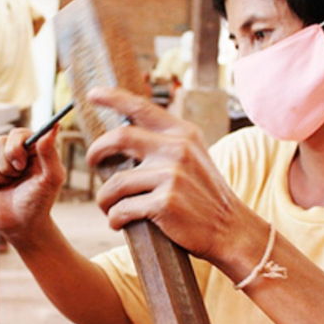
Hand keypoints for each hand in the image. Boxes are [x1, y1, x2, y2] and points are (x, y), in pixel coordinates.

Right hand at [0, 126, 64, 240]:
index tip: (21, 166)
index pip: (18, 134)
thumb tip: (54, 125)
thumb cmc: (40, 201)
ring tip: (7, 185)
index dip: (15, 148)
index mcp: (32, 148)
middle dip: (6, 166)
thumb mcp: (52, 177)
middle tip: (16, 179)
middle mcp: (14, 151)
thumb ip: (50, 152)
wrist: (21, 224)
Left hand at [85, 87, 267, 268]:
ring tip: (107, 207)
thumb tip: (124, 136)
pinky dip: (114, 218)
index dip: (113, 97)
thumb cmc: (206, 196)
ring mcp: (171, 175)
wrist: (231, 229)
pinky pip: (122, 209)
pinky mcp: (165, 203)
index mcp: (183, 133)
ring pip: (115, 182)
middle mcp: (177, 149)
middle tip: (92, 162)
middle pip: (119, 137)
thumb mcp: (194, 157)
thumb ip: (167, 143)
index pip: (141, 107)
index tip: (92, 94)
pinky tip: (118, 223)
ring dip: (104, 198)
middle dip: (96, 151)